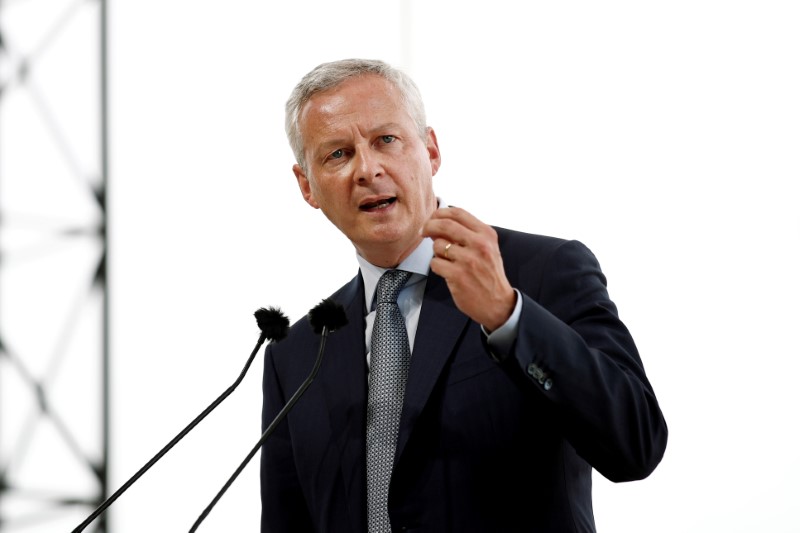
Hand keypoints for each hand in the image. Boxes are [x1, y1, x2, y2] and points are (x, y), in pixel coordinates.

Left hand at [422, 207, 515, 331]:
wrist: (498, 303)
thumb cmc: (488, 274)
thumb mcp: (485, 248)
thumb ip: (465, 234)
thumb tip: (437, 223)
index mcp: (486, 234)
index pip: (458, 213)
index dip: (440, 213)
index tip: (432, 218)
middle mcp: (479, 245)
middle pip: (445, 225)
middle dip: (429, 226)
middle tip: (423, 232)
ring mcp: (468, 261)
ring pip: (438, 245)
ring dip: (437, 252)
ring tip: (447, 260)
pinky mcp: (458, 276)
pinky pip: (435, 263)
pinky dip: (437, 266)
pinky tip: (447, 271)